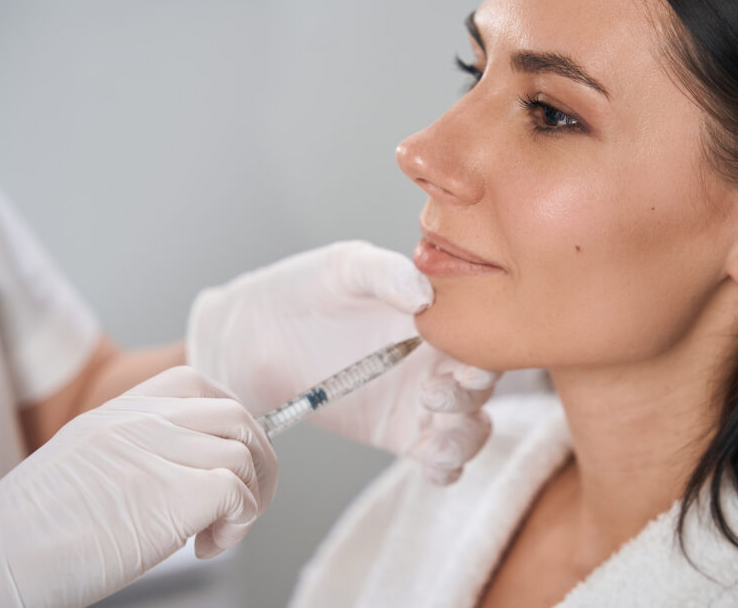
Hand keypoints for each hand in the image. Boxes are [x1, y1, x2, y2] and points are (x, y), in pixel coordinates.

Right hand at [0, 367, 277, 607]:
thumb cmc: (37, 533)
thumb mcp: (89, 463)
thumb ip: (140, 450)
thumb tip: (196, 466)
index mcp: (119, 411)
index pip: (198, 384)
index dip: (229, 420)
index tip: (229, 456)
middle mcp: (143, 421)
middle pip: (236, 416)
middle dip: (256, 461)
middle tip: (241, 504)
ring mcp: (161, 451)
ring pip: (245, 454)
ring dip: (249, 499)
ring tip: (216, 533)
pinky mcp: (177, 493)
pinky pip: (239, 493)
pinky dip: (240, 524)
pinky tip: (206, 546)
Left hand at [187, 240, 500, 483]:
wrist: (250, 335)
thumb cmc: (302, 289)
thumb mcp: (344, 268)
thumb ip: (386, 274)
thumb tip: (424, 295)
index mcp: (437, 314)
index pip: (483, 334)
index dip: (486, 351)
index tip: (466, 361)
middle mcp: (437, 358)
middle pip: (483, 385)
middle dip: (472, 396)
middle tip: (432, 394)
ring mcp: (420, 400)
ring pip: (472, 427)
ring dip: (466, 438)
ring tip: (434, 438)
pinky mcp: (398, 434)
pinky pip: (440, 460)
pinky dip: (447, 468)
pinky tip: (431, 463)